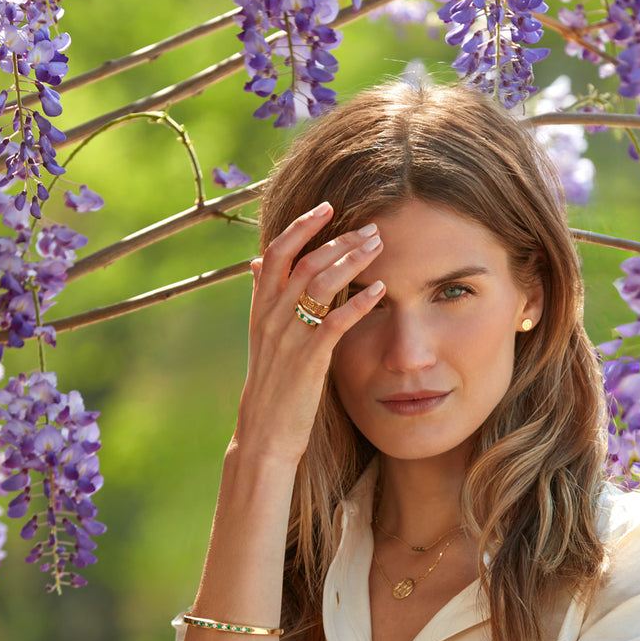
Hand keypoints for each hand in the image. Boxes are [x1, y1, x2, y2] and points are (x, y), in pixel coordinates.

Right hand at [234, 201, 386, 464]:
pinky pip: (335, 321)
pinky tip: (380, 290)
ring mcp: (288, 337)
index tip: (327, 206)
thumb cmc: (271, 387)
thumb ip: (264, 299)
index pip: (277, 253)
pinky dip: (358, 301)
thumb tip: (259, 263)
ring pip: (319, 283)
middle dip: (340, 240)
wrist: (263, 434)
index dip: (301, 226)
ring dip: (352, 260)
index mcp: (260, 309)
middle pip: (305, 261)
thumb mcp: (262, 338)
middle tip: (372, 228)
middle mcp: (271, 317)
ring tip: (379, 247)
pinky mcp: (308, 360)